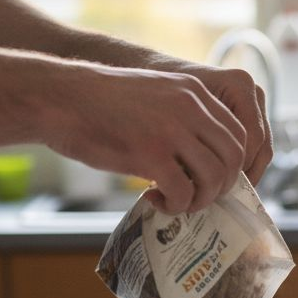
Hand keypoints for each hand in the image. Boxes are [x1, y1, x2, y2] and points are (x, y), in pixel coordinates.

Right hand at [41, 63, 245, 213]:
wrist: (59, 97)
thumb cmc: (99, 103)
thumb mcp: (154, 95)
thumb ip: (183, 117)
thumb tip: (202, 156)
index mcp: (193, 92)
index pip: (237, 134)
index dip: (232, 165)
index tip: (213, 180)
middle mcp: (189, 108)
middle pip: (233, 158)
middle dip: (220, 186)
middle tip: (197, 196)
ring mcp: (171, 130)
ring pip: (213, 177)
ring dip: (199, 199)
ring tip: (177, 201)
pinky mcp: (150, 153)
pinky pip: (183, 192)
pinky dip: (174, 205)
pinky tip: (153, 198)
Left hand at [171, 64, 272, 185]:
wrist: (160, 73)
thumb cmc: (162, 91)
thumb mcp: (174, 114)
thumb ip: (192, 139)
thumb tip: (198, 178)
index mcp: (239, 85)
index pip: (251, 137)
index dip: (235, 166)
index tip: (211, 184)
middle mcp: (253, 92)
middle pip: (261, 146)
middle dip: (240, 173)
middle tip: (216, 192)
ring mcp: (255, 106)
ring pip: (262, 151)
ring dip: (243, 174)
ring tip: (218, 190)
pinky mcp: (250, 119)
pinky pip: (254, 149)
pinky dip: (239, 166)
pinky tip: (219, 180)